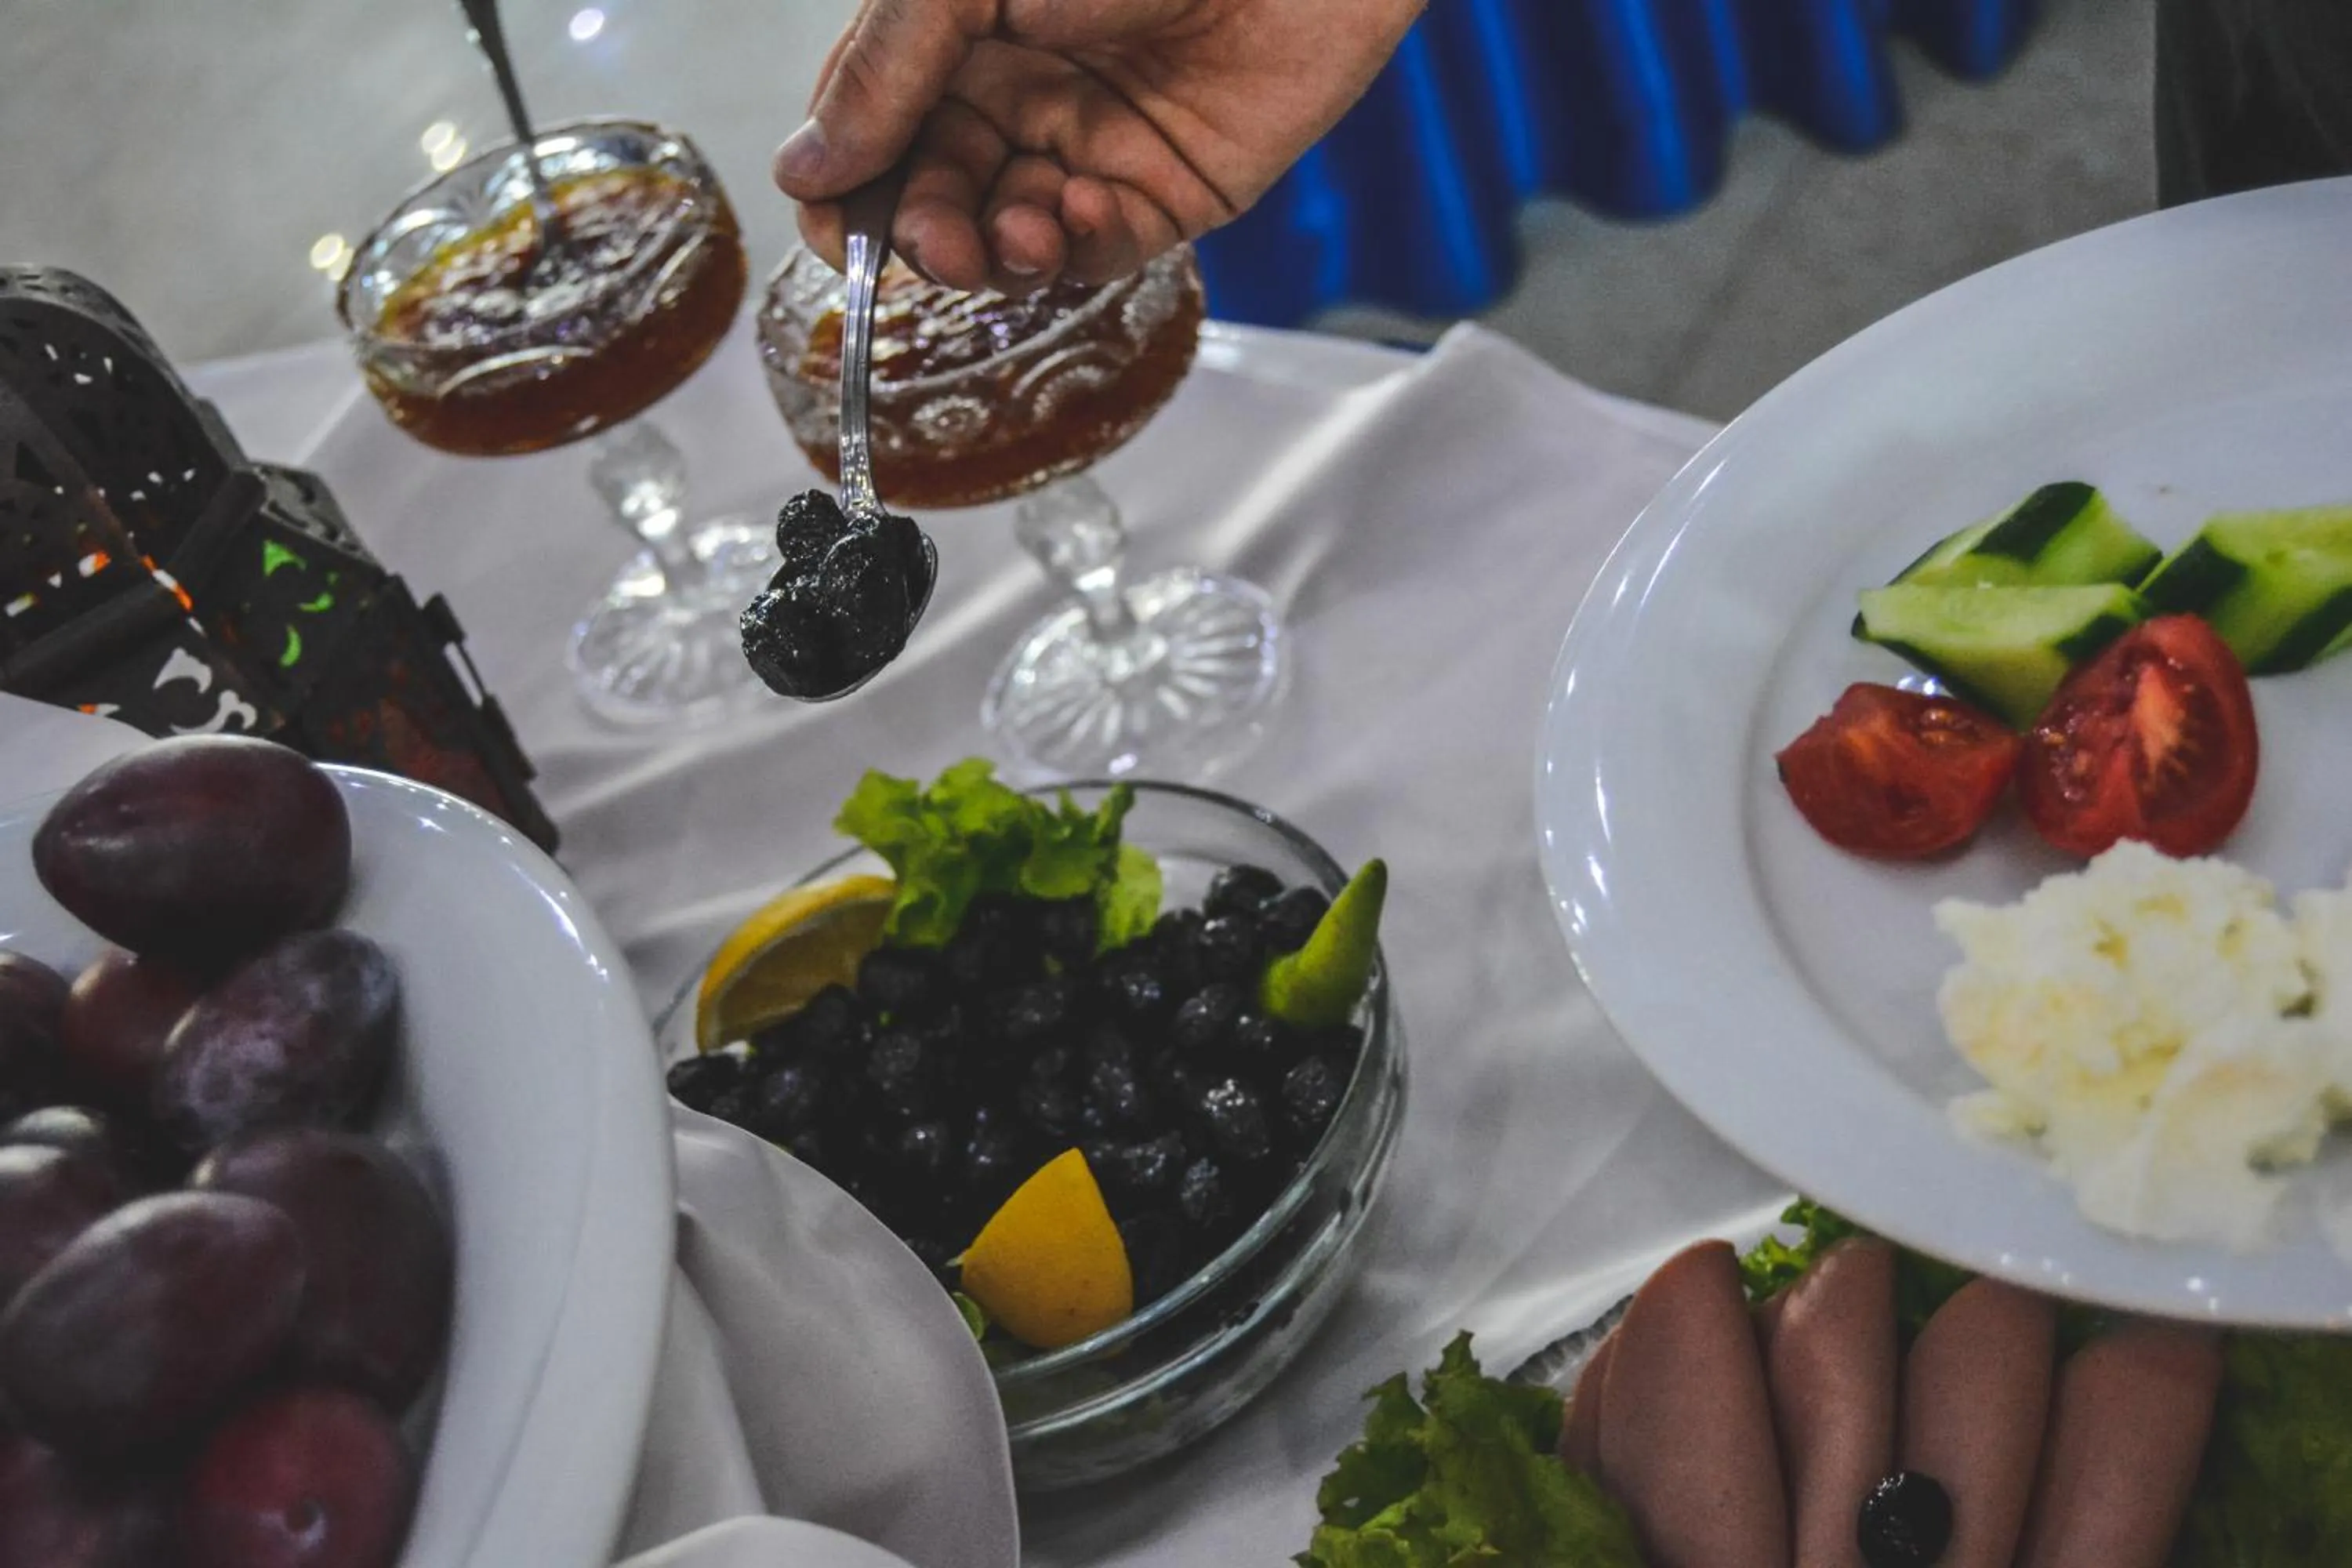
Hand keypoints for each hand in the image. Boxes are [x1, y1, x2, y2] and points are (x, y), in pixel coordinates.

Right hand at [773, 0, 1423, 293]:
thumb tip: (802, 169)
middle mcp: (1018, 98)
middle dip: (926, 237)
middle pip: (936, 202)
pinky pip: (1101, 251)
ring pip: (1012, 241)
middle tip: (939, 245)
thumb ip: (885, 73)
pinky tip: (1079, 213)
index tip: (836, 234)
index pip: (873, 140)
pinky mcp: (1168, 191)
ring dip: (1001, 254)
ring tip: (1018, 232)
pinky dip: (1078, 249)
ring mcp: (1091, 149)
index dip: (845, 196)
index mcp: (956, 40)